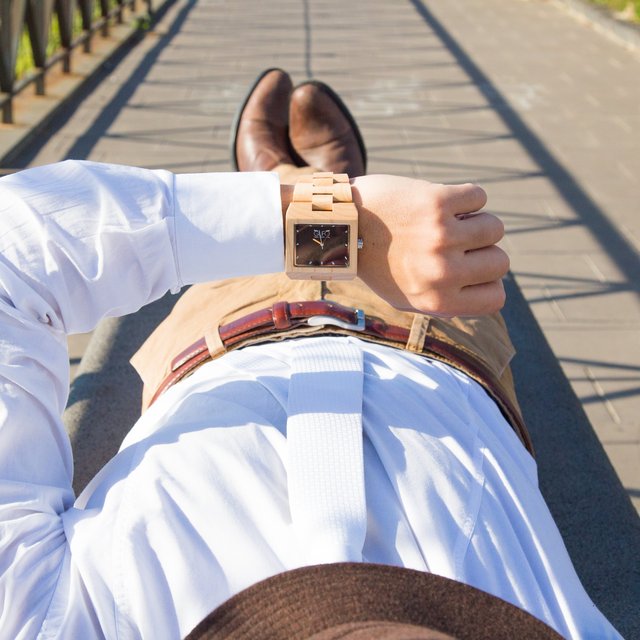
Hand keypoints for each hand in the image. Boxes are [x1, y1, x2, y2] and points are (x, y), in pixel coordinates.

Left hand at [351, 175, 508, 315]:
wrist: (344, 223)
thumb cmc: (376, 261)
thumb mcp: (405, 296)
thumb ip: (447, 301)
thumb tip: (490, 291)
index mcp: (437, 301)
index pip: (495, 298)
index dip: (488, 282)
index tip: (469, 268)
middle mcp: (442, 273)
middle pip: (500, 262)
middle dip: (483, 251)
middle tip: (455, 243)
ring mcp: (441, 237)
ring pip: (494, 227)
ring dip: (475, 221)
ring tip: (447, 221)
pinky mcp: (437, 202)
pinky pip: (479, 196)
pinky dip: (465, 196)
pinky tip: (440, 203)